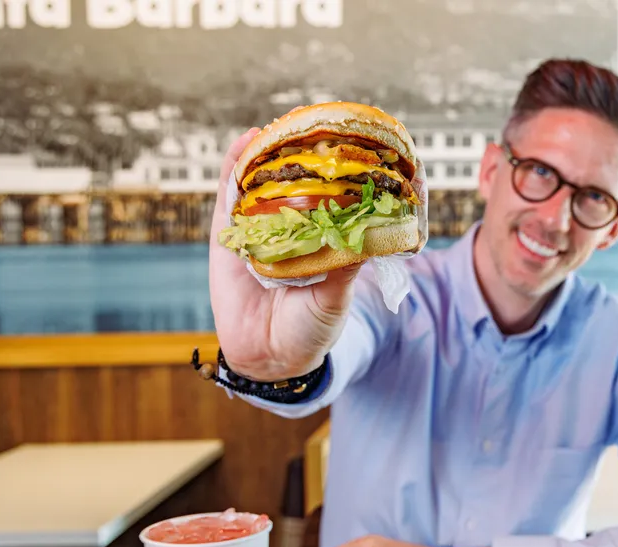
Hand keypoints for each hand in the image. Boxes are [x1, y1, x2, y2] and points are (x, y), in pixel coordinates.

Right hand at [208, 129, 365, 380]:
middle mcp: (300, 225)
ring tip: (291, 120)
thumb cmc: (309, 328)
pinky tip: (247, 139)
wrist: (266, 355)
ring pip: (271, 179)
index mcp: (330, 238)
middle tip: (334, 121)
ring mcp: (264, 225)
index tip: (386, 152)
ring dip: (277, 148)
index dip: (366, 174)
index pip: (351, 197)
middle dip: (320, 150)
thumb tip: (371, 233)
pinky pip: (231, 192)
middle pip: (310, 179)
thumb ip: (345, 267)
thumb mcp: (334, 297)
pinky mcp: (231, 230)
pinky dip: (236, 164)